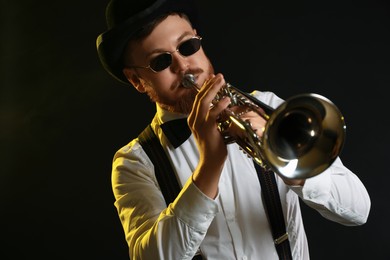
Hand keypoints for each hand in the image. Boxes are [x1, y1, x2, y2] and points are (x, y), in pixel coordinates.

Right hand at [187, 73, 230, 197]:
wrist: (210, 161)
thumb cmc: (213, 146)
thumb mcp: (211, 129)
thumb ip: (213, 117)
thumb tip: (222, 105)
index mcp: (193, 119)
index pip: (198, 99)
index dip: (206, 87)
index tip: (213, 79)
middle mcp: (193, 120)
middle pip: (200, 97)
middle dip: (210, 85)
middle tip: (219, 76)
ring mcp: (199, 124)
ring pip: (204, 102)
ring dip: (213, 89)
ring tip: (222, 81)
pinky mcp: (206, 129)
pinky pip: (212, 113)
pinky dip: (219, 105)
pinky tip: (226, 99)